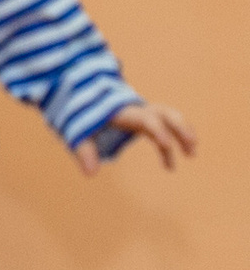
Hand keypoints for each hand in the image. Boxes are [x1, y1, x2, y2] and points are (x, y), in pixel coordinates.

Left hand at [76, 98, 196, 176]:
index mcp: (123, 111)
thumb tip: (90, 174)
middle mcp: (137, 109)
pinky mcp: (143, 119)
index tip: (166, 145)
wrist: (80, 95)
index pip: (146, 118)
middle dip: (180, 129)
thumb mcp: (78, 132)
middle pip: (166, 114)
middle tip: (191, 148)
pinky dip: (169, 142)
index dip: (157, 130)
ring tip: (192, 153)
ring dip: (183, 133)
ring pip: (170, 118)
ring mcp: (142, 112)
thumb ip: (85, 151)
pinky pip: (163, 128)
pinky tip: (169, 166)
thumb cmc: (78, 116)